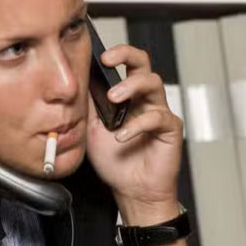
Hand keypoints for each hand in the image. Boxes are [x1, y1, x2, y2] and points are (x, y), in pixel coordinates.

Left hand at [85, 43, 182, 216]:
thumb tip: (75, 82)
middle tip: (109, 59)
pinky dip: (138, 125)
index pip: (124, 65)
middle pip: (143, 63)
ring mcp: (159, 111)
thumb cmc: (115, 162)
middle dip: (127, 54)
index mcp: (127, 97)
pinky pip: (158, 117)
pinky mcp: (170, 128)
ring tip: (113, 98)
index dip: (114, 54)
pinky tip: (122, 136)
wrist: (130, 190)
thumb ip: (88, 106)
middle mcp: (144, 100)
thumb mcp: (91, 129)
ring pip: (153, 83)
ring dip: (131, 86)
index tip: (96, 55)